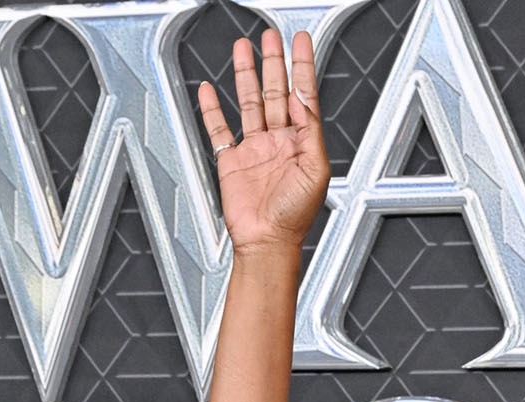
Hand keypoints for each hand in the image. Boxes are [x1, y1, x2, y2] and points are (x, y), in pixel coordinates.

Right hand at [196, 28, 329, 254]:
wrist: (267, 242)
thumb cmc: (294, 217)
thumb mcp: (315, 171)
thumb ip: (309, 132)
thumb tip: (302, 99)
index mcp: (301, 144)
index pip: (303, 96)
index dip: (302, 66)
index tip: (301, 42)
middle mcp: (279, 143)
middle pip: (275, 92)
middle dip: (274, 62)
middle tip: (271, 37)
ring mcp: (254, 150)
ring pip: (249, 102)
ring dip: (247, 75)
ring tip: (244, 48)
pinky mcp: (232, 160)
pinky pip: (219, 129)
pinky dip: (212, 109)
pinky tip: (209, 91)